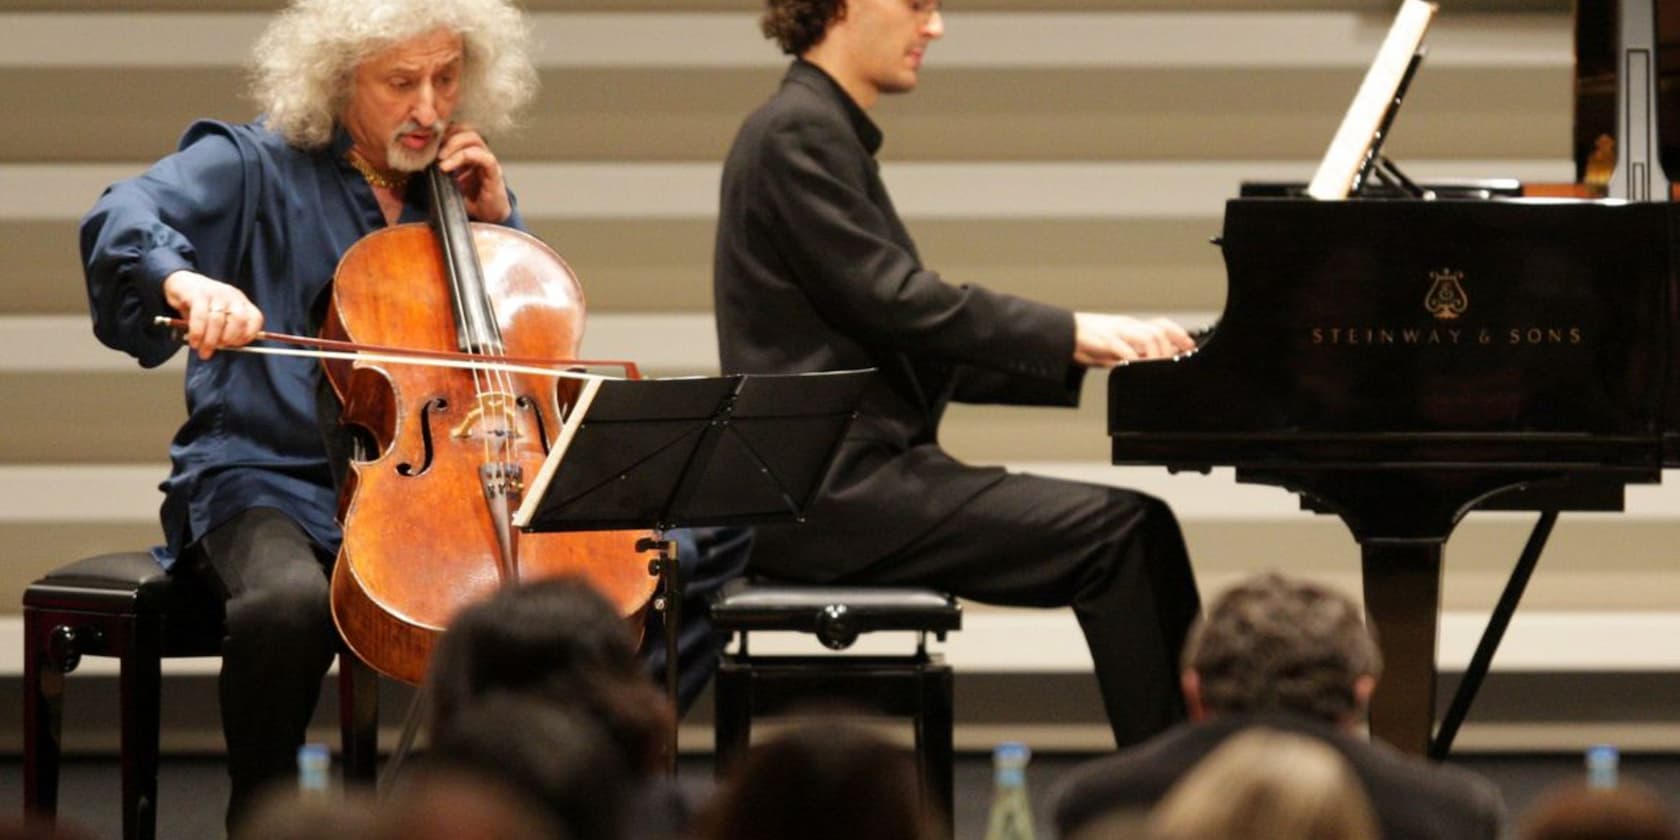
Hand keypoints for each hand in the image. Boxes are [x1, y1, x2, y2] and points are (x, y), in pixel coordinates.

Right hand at [162, 270, 263, 359]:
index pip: (255, 319)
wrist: (182, 283)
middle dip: (229, 338)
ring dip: (210, 340)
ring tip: (203, 351)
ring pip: (217, 320)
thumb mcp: (220, 316)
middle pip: (239, 320)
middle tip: (218, 348)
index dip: (248, 336)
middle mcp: (232, 296)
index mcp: (241, 303)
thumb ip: (226, 330)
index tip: (235, 346)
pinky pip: (200, 316)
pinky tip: (194, 341)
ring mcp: (215, 294)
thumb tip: (225, 348)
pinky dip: (197, 333)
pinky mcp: (197, 295)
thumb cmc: (204, 306)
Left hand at [437, 124, 510, 222]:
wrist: (489, 216)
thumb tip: (421, 164)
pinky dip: (466, 157)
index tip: (430, 142)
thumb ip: (441, 171)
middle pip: (467, 131)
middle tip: (435, 152)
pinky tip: (450, 166)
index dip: (445, 133)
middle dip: (449, 137)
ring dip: (455, 146)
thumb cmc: (471, 200)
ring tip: (442, 160)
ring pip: (474, 140)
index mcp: (470, 154)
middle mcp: (481, 154)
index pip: (459, 132)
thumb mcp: (450, 183)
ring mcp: (488, 162)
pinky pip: (484, 158)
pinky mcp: (494, 173)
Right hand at [1073, 312, 1194, 367]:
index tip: (1189, 347)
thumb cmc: (1087, 342)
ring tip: (1156, 367)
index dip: (1178, 335)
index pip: (1161, 324)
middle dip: (1170, 348)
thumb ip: (1131, 352)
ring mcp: (1116, 331)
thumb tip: (1149, 362)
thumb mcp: (1114, 347)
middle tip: (1172, 363)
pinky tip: (1136, 368)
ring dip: (1156, 355)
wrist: (1062, 334)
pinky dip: (1134, 360)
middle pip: (1159, 331)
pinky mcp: (1104, 341)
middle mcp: (1126, 326)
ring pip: (1148, 337)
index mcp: (1130, 326)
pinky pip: (1125, 349)